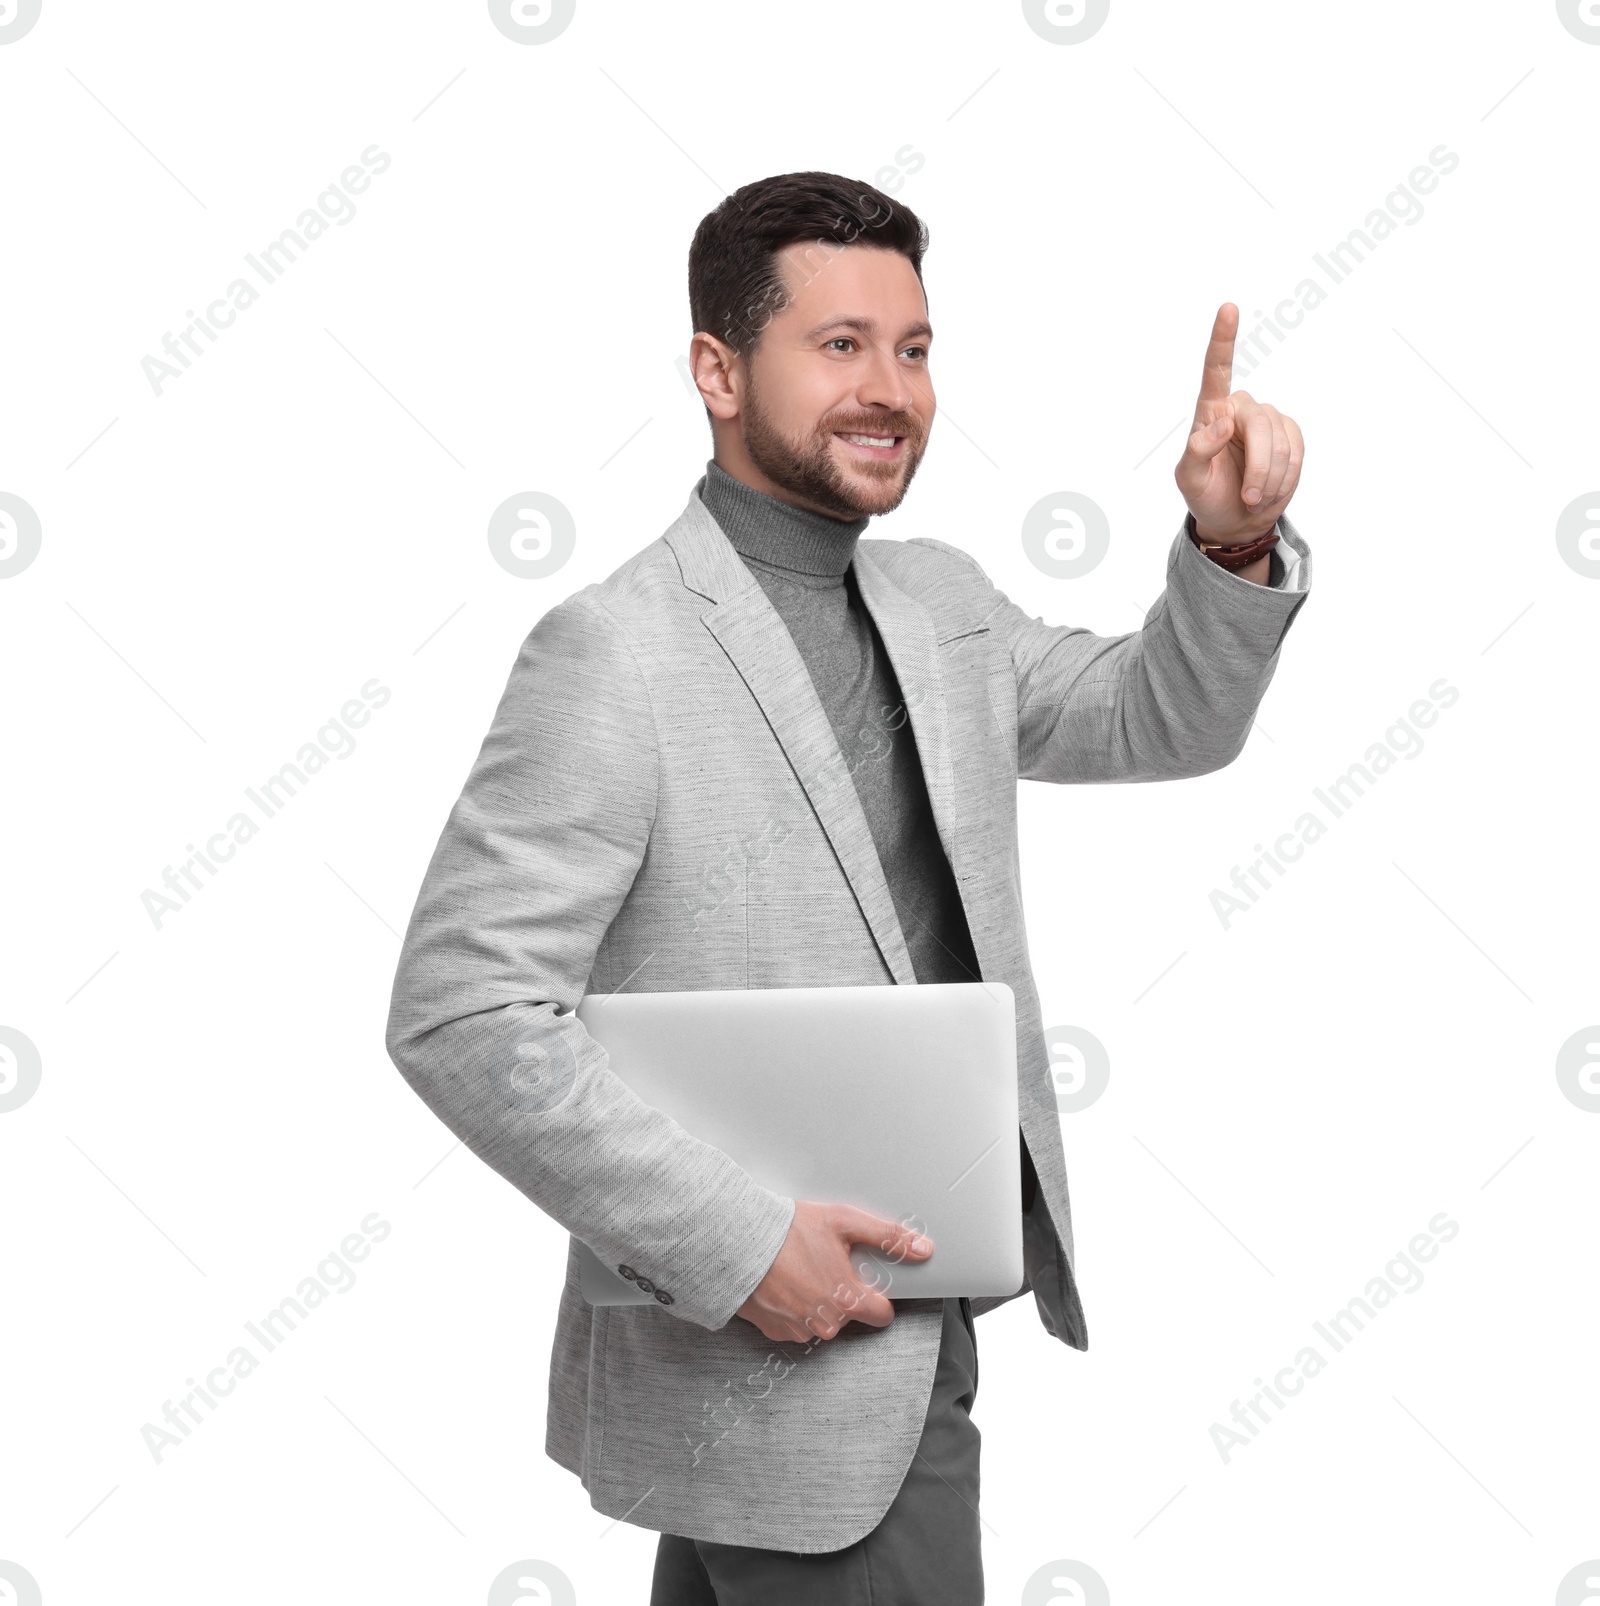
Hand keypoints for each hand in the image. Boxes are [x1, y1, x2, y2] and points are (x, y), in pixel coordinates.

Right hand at [736, 1200, 932, 1343]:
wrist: (738, 1241)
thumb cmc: (789, 1230)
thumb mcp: (845, 1221)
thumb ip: (888, 1237)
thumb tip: (923, 1248)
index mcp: (848, 1300)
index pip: (882, 1314)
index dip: (878, 1295)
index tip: (866, 1279)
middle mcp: (826, 1323)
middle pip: (849, 1315)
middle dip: (842, 1292)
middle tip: (825, 1263)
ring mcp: (799, 1330)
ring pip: (822, 1320)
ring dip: (816, 1300)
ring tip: (800, 1269)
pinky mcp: (776, 1332)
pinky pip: (796, 1324)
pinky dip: (793, 1307)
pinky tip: (784, 1282)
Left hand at [1175, 303, 1303, 544]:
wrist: (1236, 520)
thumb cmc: (1206, 495)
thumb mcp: (1189, 481)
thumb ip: (1197, 451)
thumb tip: (1223, 424)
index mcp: (1210, 412)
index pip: (1216, 371)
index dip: (1223, 340)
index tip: (1228, 308)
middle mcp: (1240, 409)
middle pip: (1259, 424)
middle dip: (1257, 467)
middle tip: (1247, 497)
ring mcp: (1268, 420)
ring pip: (1281, 442)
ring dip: (1269, 479)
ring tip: (1253, 498)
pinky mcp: (1291, 435)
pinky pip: (1297, 452)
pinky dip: (1284, 479)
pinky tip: (1269, 491)